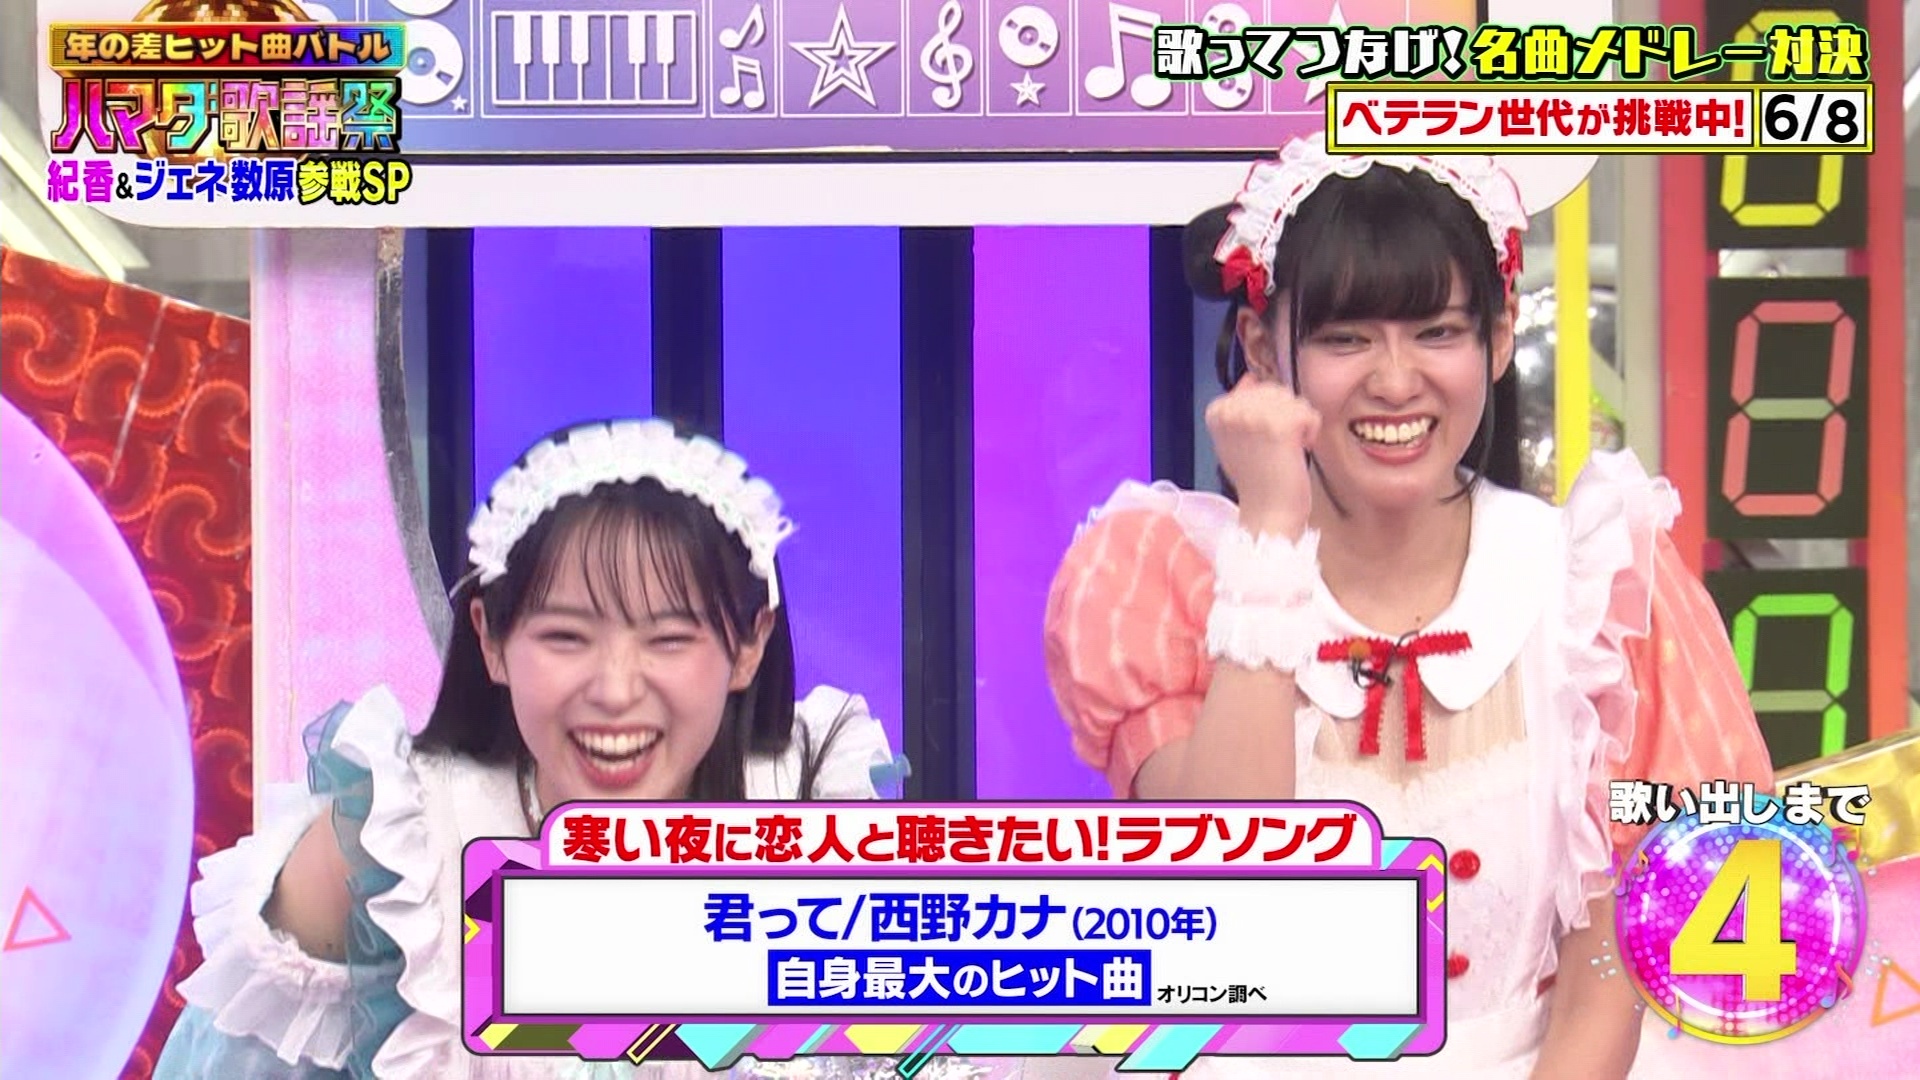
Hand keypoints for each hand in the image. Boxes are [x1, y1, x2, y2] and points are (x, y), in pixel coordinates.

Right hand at [1205, 377, 1318, 539]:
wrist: (1267, 514)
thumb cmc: (1257, 481)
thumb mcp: (1235, 440)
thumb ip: (1240, 409)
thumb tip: (1250, 378)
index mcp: (1216, 411)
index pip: (1255, 388)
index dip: (1268, 412)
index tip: (1264, 439)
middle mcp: (1231, 410)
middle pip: (1275, 390)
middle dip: (1286, 415)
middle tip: (1279, 446)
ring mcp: (1254, 416)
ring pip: (1293, 400)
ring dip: (1300, 424)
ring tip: (1289, 449)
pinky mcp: (1280, 426)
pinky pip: (1308, 412)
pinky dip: (1312, 431)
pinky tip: (1302, 449)